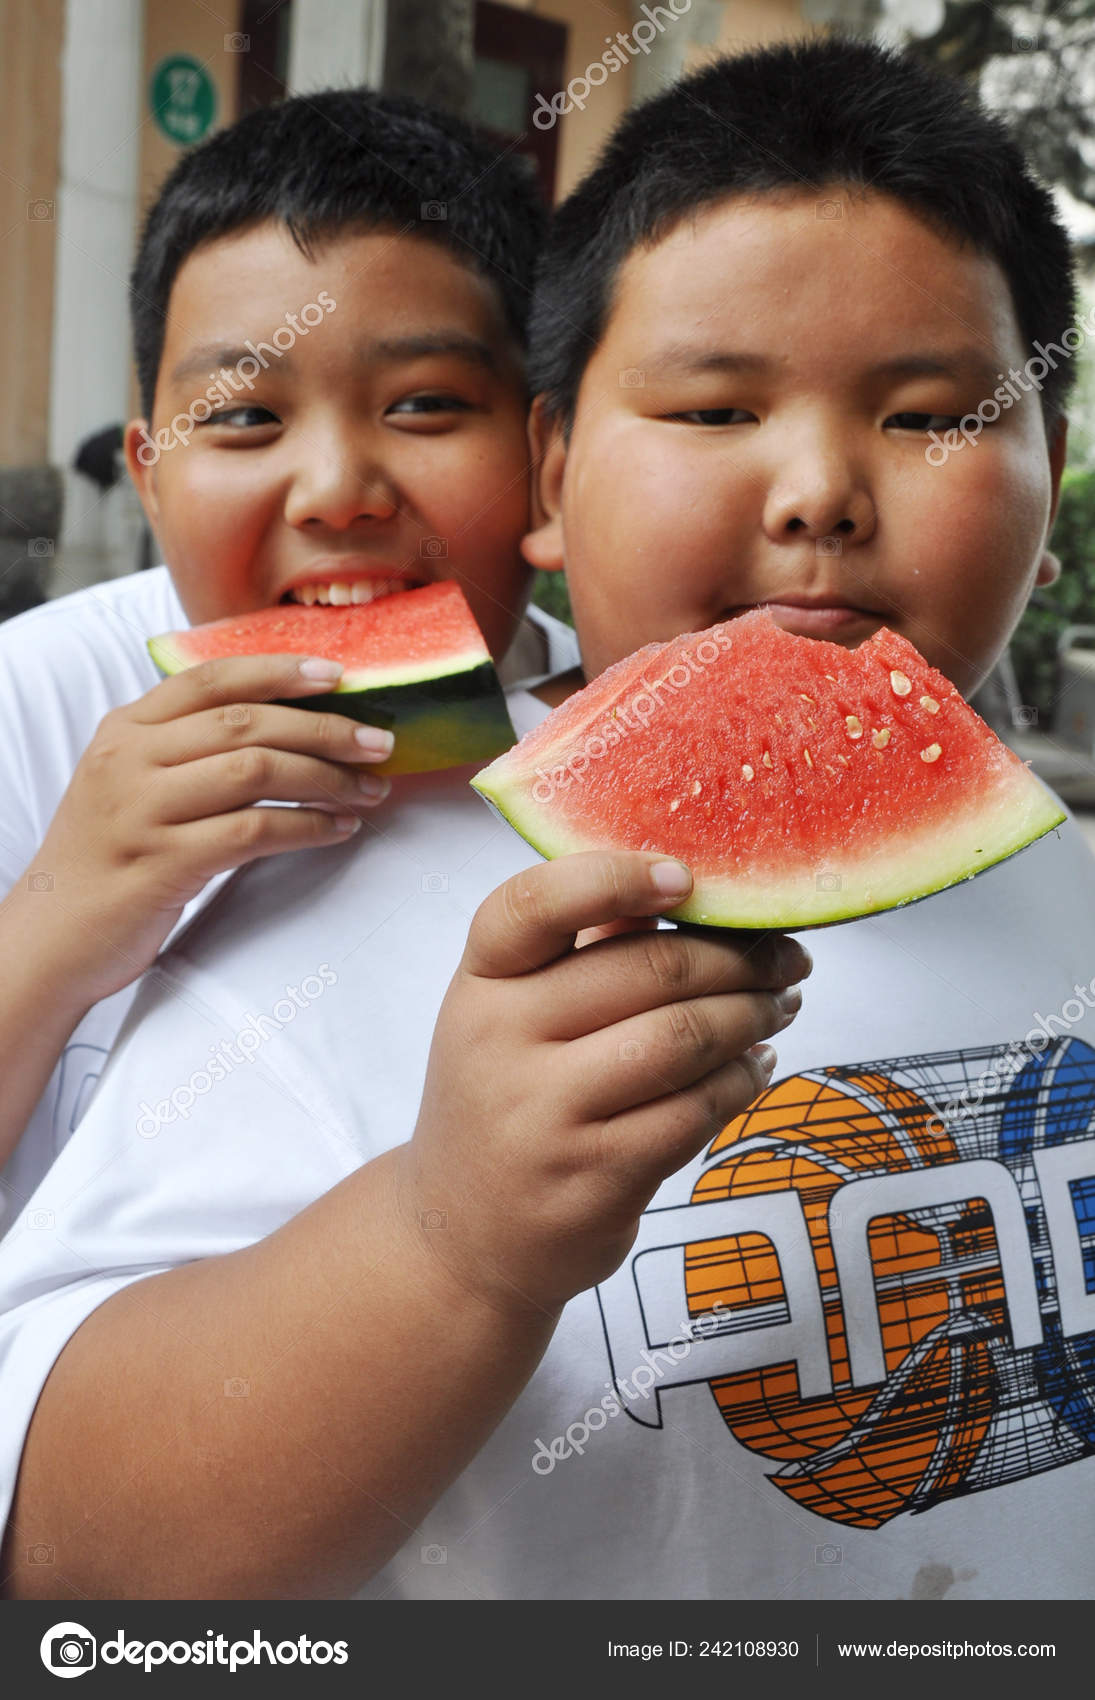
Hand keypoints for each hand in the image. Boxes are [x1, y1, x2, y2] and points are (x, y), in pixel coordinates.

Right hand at [23, 654, 393, 1005]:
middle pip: (246, 724)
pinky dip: (307, 827)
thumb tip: (284, 724)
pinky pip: (253, 832)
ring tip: (369, 791)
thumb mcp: (129, 783)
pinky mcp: (163, 864)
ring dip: (327, 779)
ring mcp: (142, 811)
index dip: (280, 672)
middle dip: (325, 729)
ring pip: (255, 772)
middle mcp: (129, 760)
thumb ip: (184, 747)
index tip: (339, 676)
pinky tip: (338, 830)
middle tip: (380, 743)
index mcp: (125, 729)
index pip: (212, 679)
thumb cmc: (109, 858)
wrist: (52, 936)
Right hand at [399, 851, 810, 1316]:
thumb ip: (581, 951)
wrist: (461, 1236)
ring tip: (779, 1005)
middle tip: (785, 956)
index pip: (534, 904)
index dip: (616, 879)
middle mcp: (500, 1043)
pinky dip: (741, 1081)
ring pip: (682, 1039)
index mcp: (480, 983)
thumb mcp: (509, 1016)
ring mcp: (545, 1117)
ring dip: (752, 1015)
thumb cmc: (504, 1099)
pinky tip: (755, 1066)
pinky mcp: (593, 1181)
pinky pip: (694, 1112)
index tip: (687, 878)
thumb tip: (687, 888)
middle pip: (647, 970)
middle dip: (737, 957)